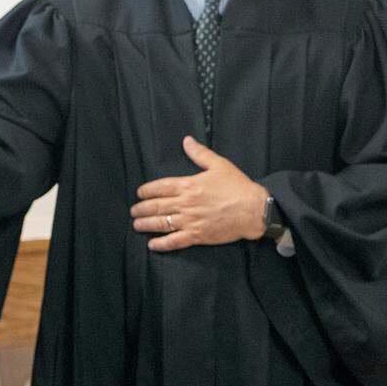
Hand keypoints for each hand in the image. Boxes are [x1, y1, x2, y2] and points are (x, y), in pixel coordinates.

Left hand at [130, 136, 267, 250]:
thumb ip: (200, 153)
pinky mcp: (198, 236)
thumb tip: (186, 140)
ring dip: (146, 224)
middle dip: (141, 209)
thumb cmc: (237, 186)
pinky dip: (162, 244)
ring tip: (136, 225)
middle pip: (156, 206)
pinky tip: (152, 245)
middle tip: (133, 211)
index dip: (146, 191)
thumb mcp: (218, 165)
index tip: (139, 193)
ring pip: (162, 223)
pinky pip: (175, 241)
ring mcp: (190, 221)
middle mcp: (185, 203)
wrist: (253, 209)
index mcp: (188, 185)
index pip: (160, 187)